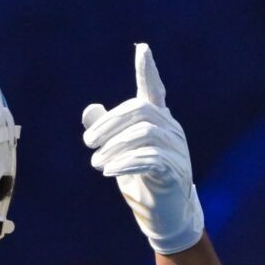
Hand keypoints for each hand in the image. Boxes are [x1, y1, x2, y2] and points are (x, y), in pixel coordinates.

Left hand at [80, 43, 204, 254]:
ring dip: (114, 148)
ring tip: (96, 164)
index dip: (147, 71)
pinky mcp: (175, 171)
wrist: (164, 216)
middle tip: (88, 144)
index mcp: (158, 122)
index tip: (142, 49)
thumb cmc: (141, 181)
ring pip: (144, 134)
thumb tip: (89, 109)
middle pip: (139, 111)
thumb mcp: (119, 154)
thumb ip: (107, 132)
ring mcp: (177, 150)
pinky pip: (151, 159)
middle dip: (109, 124)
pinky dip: (125, 163)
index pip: (153, 91)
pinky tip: (108, 172)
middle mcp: (170, 130)